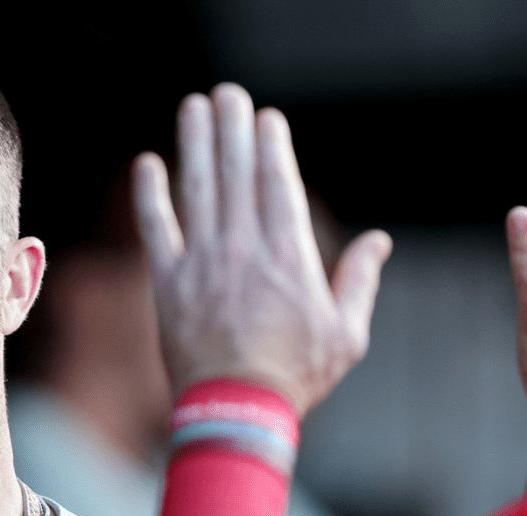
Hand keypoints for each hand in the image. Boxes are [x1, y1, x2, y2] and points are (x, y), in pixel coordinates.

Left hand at [133, 83, 391, 413]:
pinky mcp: (167, 283)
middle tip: (226, 94)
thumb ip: (359, 281)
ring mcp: (202, 263)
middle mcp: (243, 249)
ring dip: (194, 144)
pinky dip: (150, 195)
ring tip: (193, 108)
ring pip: (197, 190)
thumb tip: (379, 241)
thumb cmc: (295, 377)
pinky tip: (147, 164)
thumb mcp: (346, 333)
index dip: (271, 145)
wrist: (236, 410)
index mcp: (289, 255)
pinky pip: (156, 228)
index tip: (266, 117)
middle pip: (236, 173)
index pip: (278, 183)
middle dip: (232, 128)